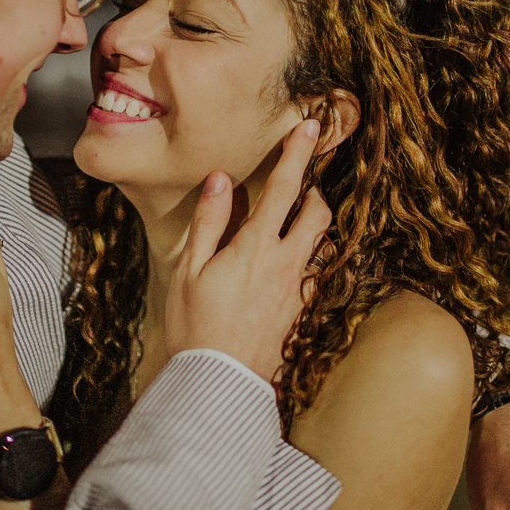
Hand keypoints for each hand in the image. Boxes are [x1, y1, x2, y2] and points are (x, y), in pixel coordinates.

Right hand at [165, 119, 332, 380]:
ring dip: (313, 225)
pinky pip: (313, 273)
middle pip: (318, 213)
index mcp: (256, 247)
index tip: (311, 128)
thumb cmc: (195, 326)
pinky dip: (306, 258)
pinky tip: (284, 267)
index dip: (298, 154)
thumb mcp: (189, 270)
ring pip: (321, 243)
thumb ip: (209, 222)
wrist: (220, 382)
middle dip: (314, 191)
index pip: (284, 189)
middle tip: (299, 185)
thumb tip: (222, 181)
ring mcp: (298, 289)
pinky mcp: (300, 312)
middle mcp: (286, 264)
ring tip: (292, 222)